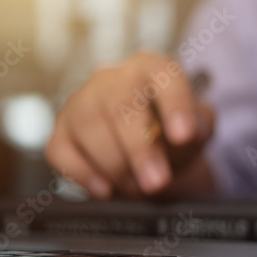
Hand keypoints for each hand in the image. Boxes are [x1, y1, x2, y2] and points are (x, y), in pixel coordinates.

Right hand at [46, 52, 214, 197]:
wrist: (149, 147)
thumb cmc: (171, 131)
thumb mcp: (196, 127)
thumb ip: (197, 127)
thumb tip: (185, 135)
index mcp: (152, 68)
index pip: (164, 76)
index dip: (175, 105)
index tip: (184, 136)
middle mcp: (112, 78)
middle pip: (120, 105)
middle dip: (140, 149)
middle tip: (157, 182)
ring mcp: (80, 101)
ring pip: (89, 126)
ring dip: (115, 165)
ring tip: (137, 187)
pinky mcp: (60, 130)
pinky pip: (61, 152)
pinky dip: (84, 175)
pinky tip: (105, 189)